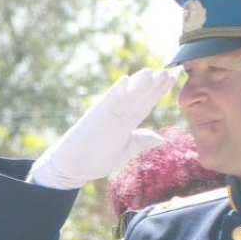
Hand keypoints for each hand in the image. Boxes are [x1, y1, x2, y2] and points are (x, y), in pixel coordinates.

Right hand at [29, 68, 174, 189]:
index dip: (157, 93)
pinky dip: (116, 94)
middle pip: (138, 99)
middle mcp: (116, 117)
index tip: (171, 80)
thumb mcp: (123, 152)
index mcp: (124, 124)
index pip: (144, 105)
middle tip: (167, 71)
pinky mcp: (93, 120)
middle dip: (152, 86)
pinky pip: (106, 106)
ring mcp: (105, 117)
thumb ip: (139, 142)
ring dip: (138, 86)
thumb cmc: (94, 160)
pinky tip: (126, 81)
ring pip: (125, 99)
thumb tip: (160, 139)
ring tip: (150, 72)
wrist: (69, 168)